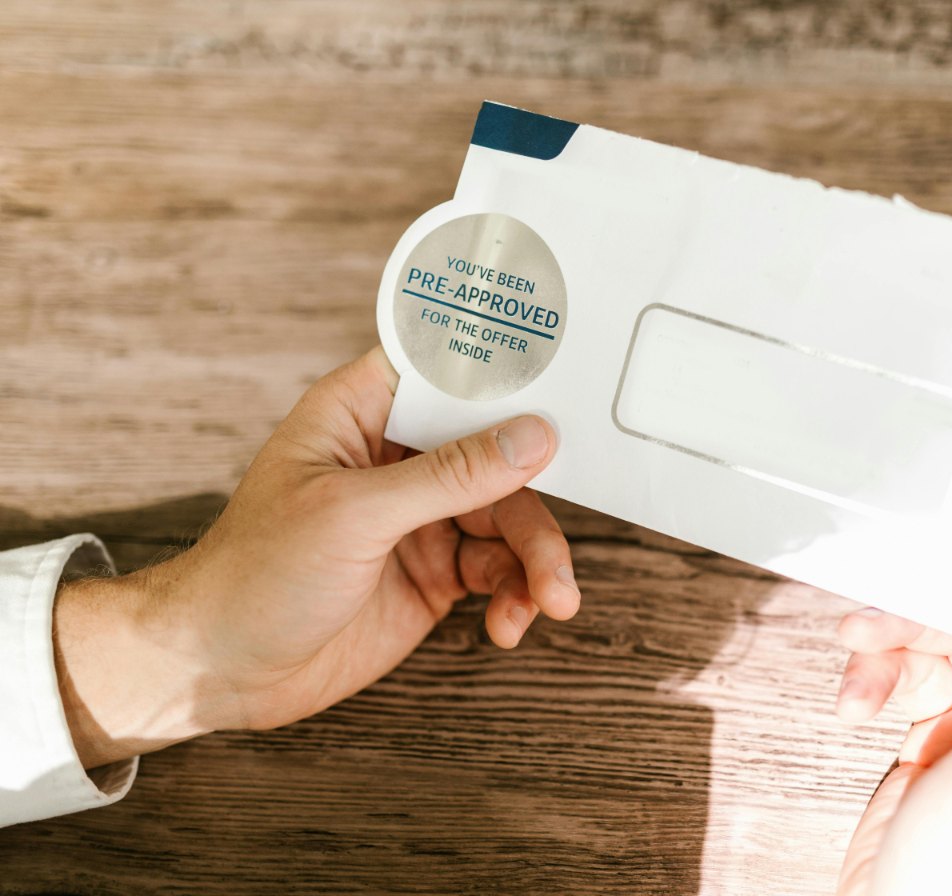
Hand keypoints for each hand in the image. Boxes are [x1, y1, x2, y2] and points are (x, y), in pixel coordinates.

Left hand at [53, 347, 580, 767]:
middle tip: (553, 562)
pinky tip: (508, 625)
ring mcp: (420, 516)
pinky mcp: (435, 571)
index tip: (568, 387)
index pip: (449, 369)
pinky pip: (499, 571)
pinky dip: (516, 596)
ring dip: (536, 563)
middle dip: (533, 513)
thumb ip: (449, 475)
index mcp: (364, 411)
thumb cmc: (254, 574)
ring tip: (549, 604)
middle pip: (499, 458)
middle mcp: (399, 457)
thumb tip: (532, 437)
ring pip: (509, 519)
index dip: (508, 373)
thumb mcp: (354, 516)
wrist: (219, 671)